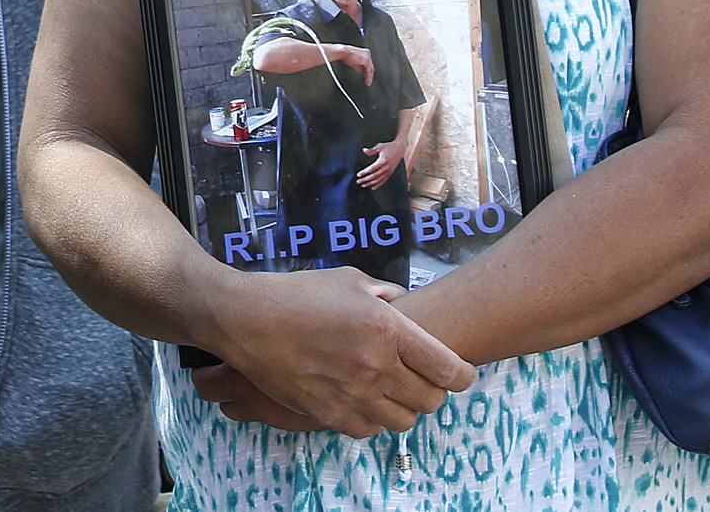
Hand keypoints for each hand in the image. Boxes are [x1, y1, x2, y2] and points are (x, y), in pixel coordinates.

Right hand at [205, 267, 475, 436]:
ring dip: (404, 408)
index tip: (459, 374)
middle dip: (433, 391)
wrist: (246, 319)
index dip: (463, 375)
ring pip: (404, 421)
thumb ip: (387, 295)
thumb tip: (408, 306)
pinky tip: (362, 399)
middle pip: (432, 401)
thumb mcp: (350, 279)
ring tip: (390, 391)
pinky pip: (370, 430)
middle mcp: (376, 365)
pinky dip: (373, 419)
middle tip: (421, 379)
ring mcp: (353, 393)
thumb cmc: (297, 294)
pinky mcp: (329, 413)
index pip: (451, 370)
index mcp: (388, 328)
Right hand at [329, 44, 375, 84]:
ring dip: (370, 76)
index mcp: (364, 53)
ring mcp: (367, 56)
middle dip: (369, 74)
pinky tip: (368, 80)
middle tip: (368, 81)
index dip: (367, 71)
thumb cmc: (346, 55)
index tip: (366, 76)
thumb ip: (358, 66)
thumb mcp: (353, 62)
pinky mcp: (367, 60)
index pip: (368, 63)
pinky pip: (370, 69)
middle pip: (370, 66)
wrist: (343, 52)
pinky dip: (369, 76)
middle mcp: (367, 53)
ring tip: (368, 82)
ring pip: (371, 68)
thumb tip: (360, 70)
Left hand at [355, 139, 405, 191]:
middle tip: (358, 181)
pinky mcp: (390, 172)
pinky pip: (384, 180)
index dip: (364, 172)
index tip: (358, 175)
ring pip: (378, 179)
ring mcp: (389, 171)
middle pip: (374, 176)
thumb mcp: (380, 146)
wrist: (400, 149)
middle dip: (365, 179)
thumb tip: (364, 150)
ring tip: (363, 185)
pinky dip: (378, 184)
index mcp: (382, 160)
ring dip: (370, 183)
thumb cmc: (389, 147)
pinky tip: (373, 187)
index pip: (372, 169)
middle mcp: (386, 167)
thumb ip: (371, 150)